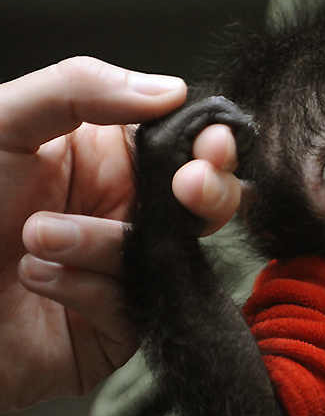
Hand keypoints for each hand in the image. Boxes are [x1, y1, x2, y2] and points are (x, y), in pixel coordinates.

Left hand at [1, 57, 241, 409]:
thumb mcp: (2, 124)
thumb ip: (80, 89)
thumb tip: (170, 89)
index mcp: (104, 160)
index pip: (183, 145)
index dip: (210, 145)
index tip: (213, 147)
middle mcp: (122, 213)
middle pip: (204, 203)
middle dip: (207, 194)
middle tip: (189, 187)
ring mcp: (124, 272)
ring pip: (167, 255)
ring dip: (101, 243)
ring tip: (35, 238)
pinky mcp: (117, 327)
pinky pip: (134, 305)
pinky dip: (84, 288)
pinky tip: (36, 279)